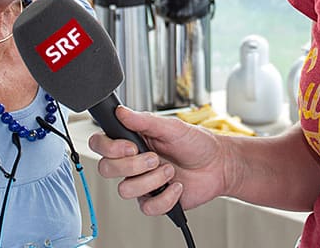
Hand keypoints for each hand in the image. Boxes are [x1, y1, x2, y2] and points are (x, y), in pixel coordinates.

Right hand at [88, 105, 227, 215]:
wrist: (218, 165)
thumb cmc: (197, 143)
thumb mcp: (172, 127)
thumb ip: (144, 120)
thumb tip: (122, 111)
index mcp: (133, 141)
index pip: (101, 145)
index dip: (108, 148)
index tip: (130, 146)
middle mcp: (133, 163)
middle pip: (106, 169)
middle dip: (131, 166)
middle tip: (154, 158)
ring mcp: (142, 183)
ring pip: (125, 190)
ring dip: (152, 180)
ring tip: (170, 171)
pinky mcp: (154, 200)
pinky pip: (147, 207)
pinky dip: (166, 197)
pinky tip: (177, 186)